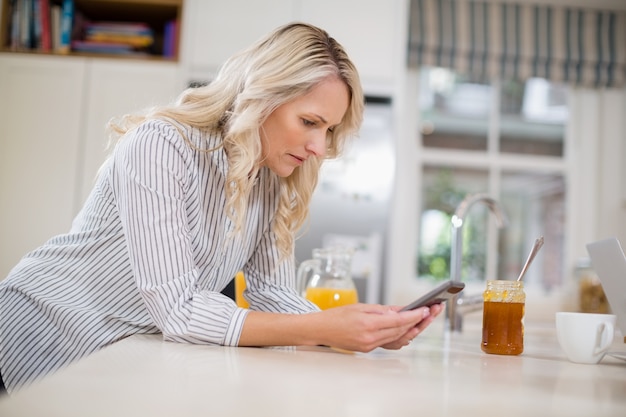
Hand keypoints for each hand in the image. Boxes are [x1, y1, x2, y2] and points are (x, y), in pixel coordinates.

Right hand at [311, 302, 443, 352]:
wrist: (320, 330)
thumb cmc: (336, 316)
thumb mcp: (360, 306)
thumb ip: (382, 310)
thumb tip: (399, 311)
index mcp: (368, 324)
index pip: (398, 321)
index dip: (415, 315)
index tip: (426, 309)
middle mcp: (371, 338)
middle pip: (401, 331)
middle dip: (418, 322)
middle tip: (430, 313)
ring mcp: (370, 346)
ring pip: (397, 338)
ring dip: (412, 330)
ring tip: (423, 320)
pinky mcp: (368, 350)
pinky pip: (389, 343)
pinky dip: (400, 336)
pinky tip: (407, 330)